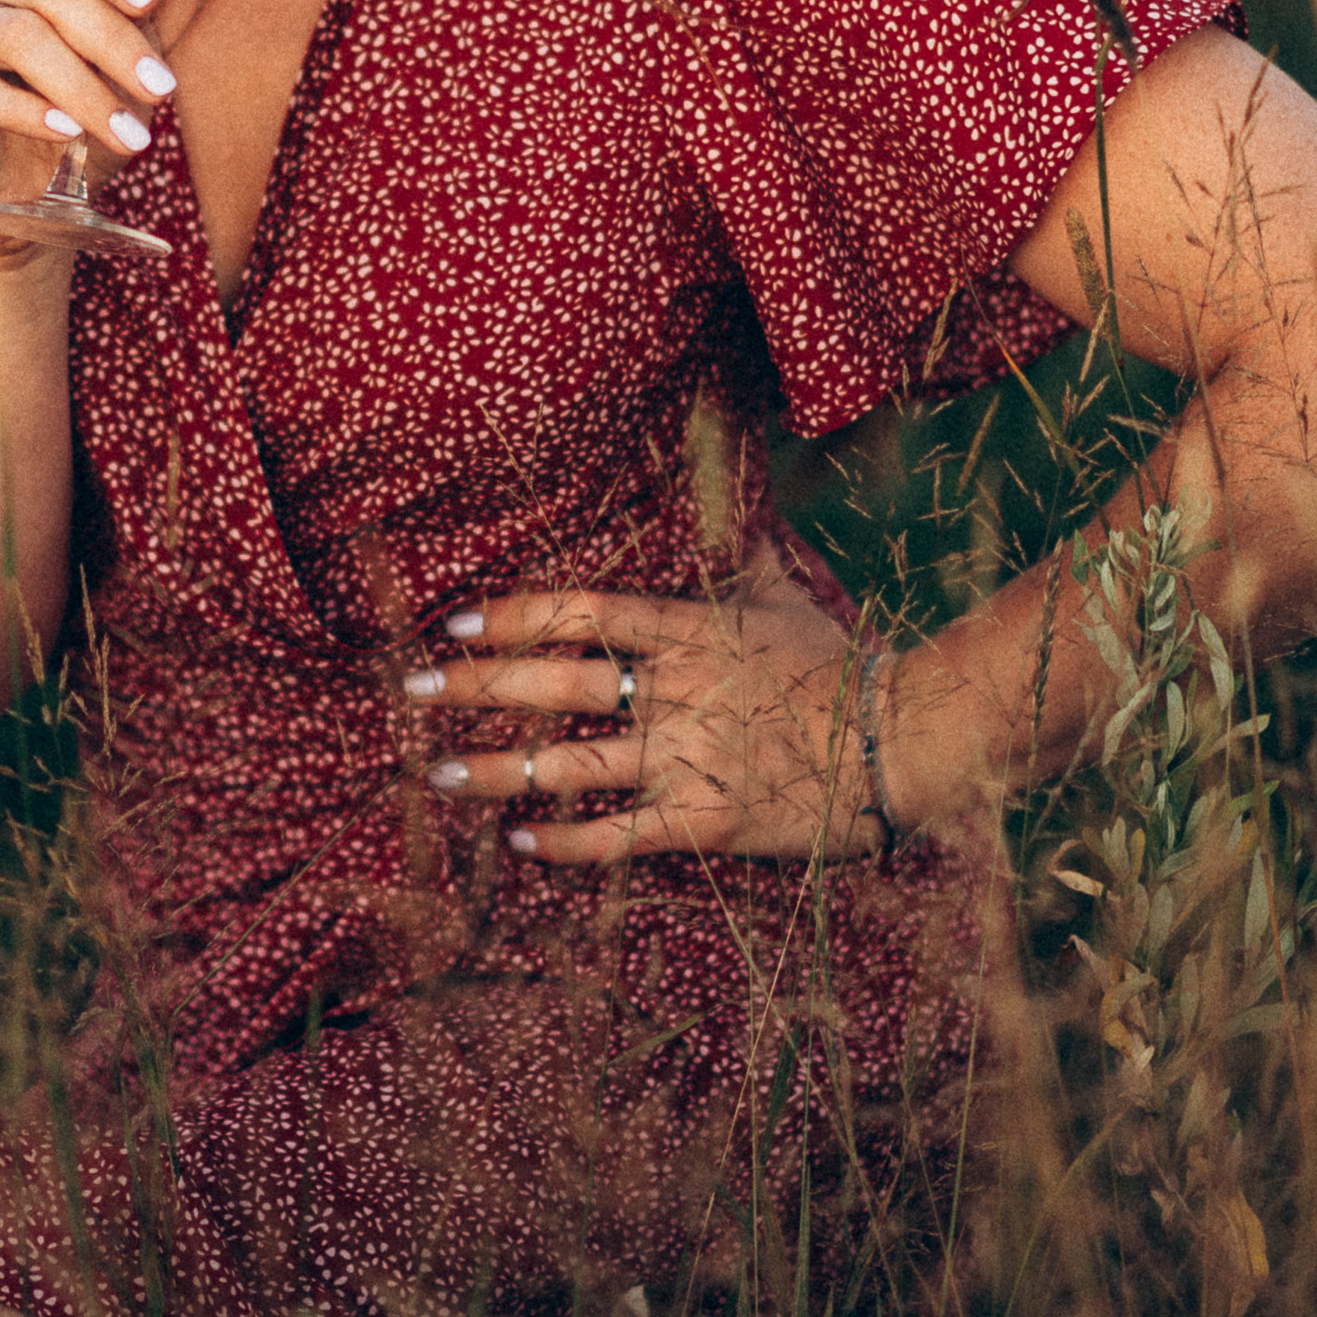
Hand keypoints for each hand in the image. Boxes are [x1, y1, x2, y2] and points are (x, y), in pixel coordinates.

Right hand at [0, 0, 179, 248]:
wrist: (22, 200)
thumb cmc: (76, 122)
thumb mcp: (119, 69)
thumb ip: (134, 6)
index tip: (151, 0)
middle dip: (110, 38)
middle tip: (158, 88)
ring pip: (11, 33)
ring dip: (78, 84)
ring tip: (122, 130)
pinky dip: (20, 108)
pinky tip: (63, 130)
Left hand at [404, 550, 886, 866]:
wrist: (905, 740)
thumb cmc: (843, 667)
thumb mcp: (787, 598)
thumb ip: (743, 551)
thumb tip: (731, 474)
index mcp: (691, 633)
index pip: (583, 614)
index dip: (513, 616)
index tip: (455, 623)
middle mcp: (678, 691)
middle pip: (557, 684)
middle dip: (477, 687)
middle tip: (411, 693)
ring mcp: (690, 757)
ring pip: (573, 764)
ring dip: (498, 769)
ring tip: (438, 774)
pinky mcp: (708, 820)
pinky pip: (621, 834)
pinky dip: (566, 841)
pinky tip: (519, 842)